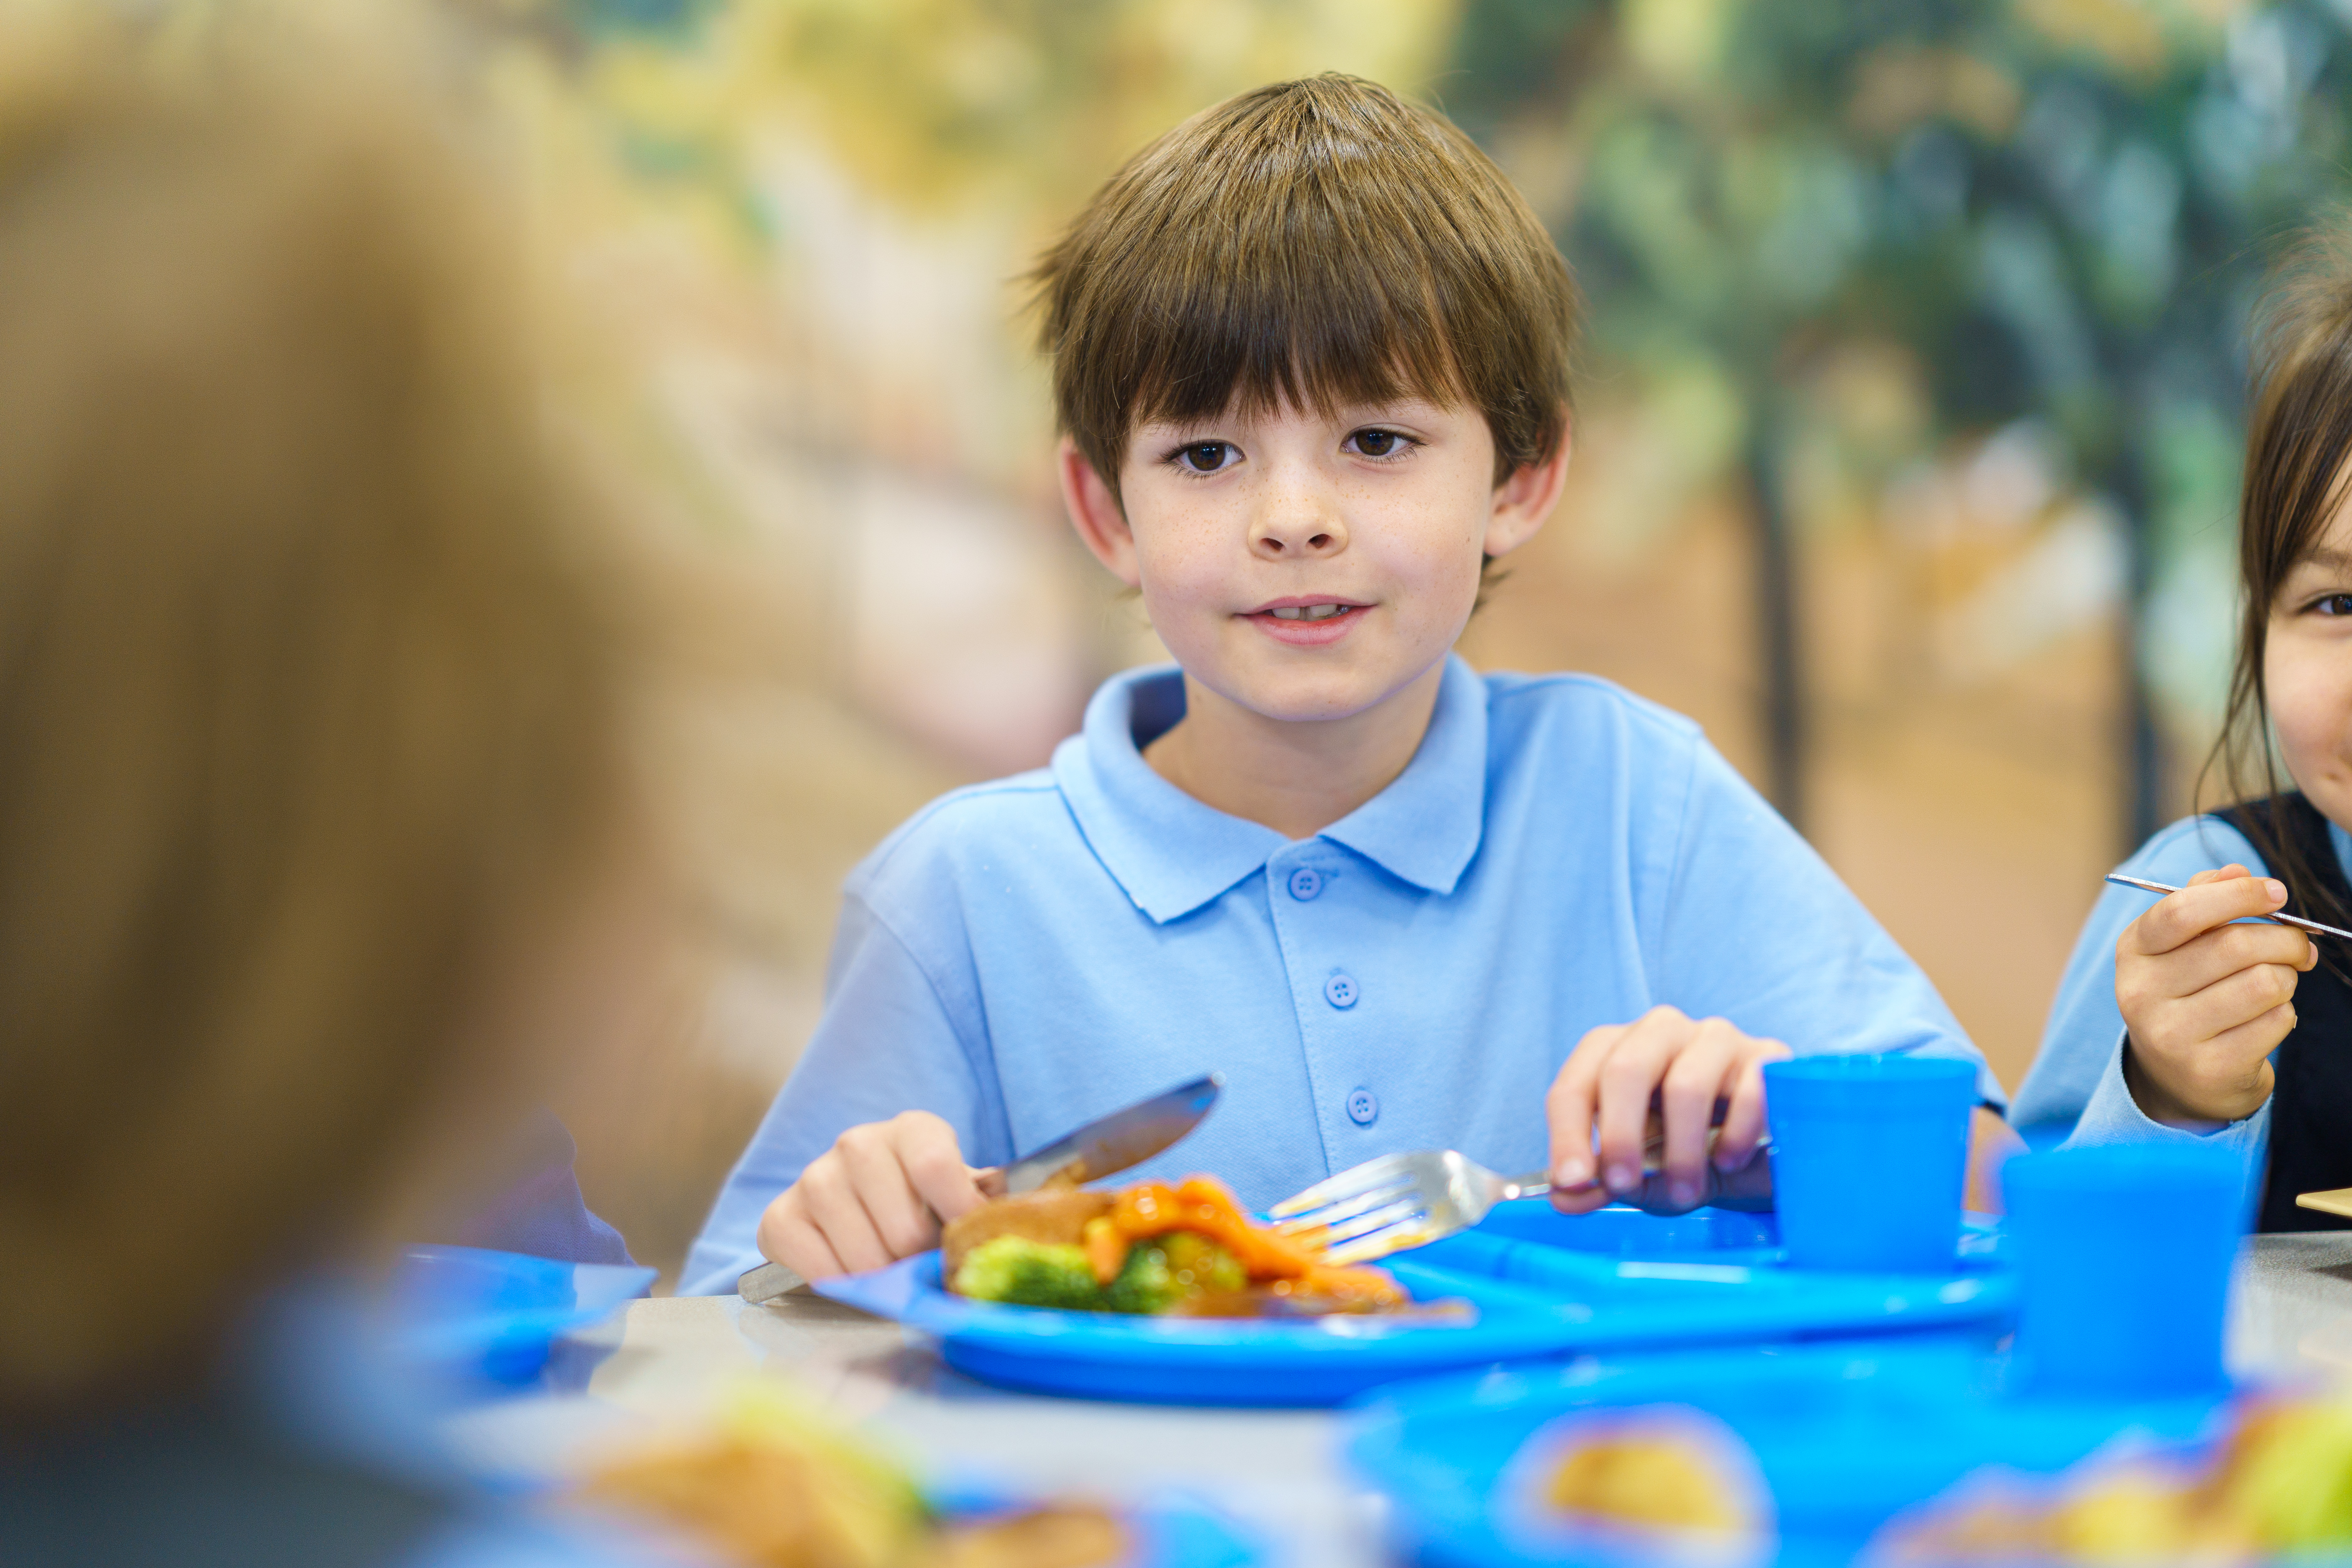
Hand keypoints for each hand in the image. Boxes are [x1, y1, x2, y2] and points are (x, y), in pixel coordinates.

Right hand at [754, 1111, 990, 1280]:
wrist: (853, 1208)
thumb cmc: (919, 1201)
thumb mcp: (957, 1191)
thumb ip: (983, 1200)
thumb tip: (1006, 1218)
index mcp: (913, 1130)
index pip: (935, 1165)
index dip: (957, 1213)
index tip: (966, 1241)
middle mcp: (859, 1144)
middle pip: (904, 1227)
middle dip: (920, 1260)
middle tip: (921, 1262)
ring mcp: (815, 1178)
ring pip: (865, 1256)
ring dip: (884, 1277)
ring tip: (890, 1266)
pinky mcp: (781, 1216)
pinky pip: (820, 1271)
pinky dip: (844, 1286)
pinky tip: (853, 1272)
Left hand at [1545, 1005, 1788, 1214]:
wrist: (1766, 1150)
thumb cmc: (1692, 1152)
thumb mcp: (1646, 1173)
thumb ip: (1606, 1184)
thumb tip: (1566, 1198)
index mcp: (1616, 1053)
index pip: (1576, 1085)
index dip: (1568, 1134)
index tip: (1572, 1181)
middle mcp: (1661, 1033)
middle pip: (1625, 1070)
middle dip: (1620, 1136)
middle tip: (1623, 1186)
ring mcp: (1716, 1039)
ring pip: (1685, 1086)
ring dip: (1681, 1151)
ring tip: (1685, 1191)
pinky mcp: (1766, 1057)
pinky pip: (1748, 1093)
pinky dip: (1734, 1137)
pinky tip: (1729, 1162)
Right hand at [2116, 864, 2313, 1124]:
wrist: (2175, 1077)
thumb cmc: (2186, 994)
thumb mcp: (2180, 945)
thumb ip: (2204, 901)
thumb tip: (2237, 871)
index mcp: (2133, 952)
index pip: (2182, 911)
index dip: (2239, 895)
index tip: (2278, 893)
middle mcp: (2141, 993)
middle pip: (2235, 946)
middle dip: (2285, 940)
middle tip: (2300, 946)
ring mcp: (2171, 1035)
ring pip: (2264, 983)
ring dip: (2287, 978)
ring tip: (2277, 983)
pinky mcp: (2210, 1069)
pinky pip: (2276, 1021)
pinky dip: (2284, 1014)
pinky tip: (2264, 1018)